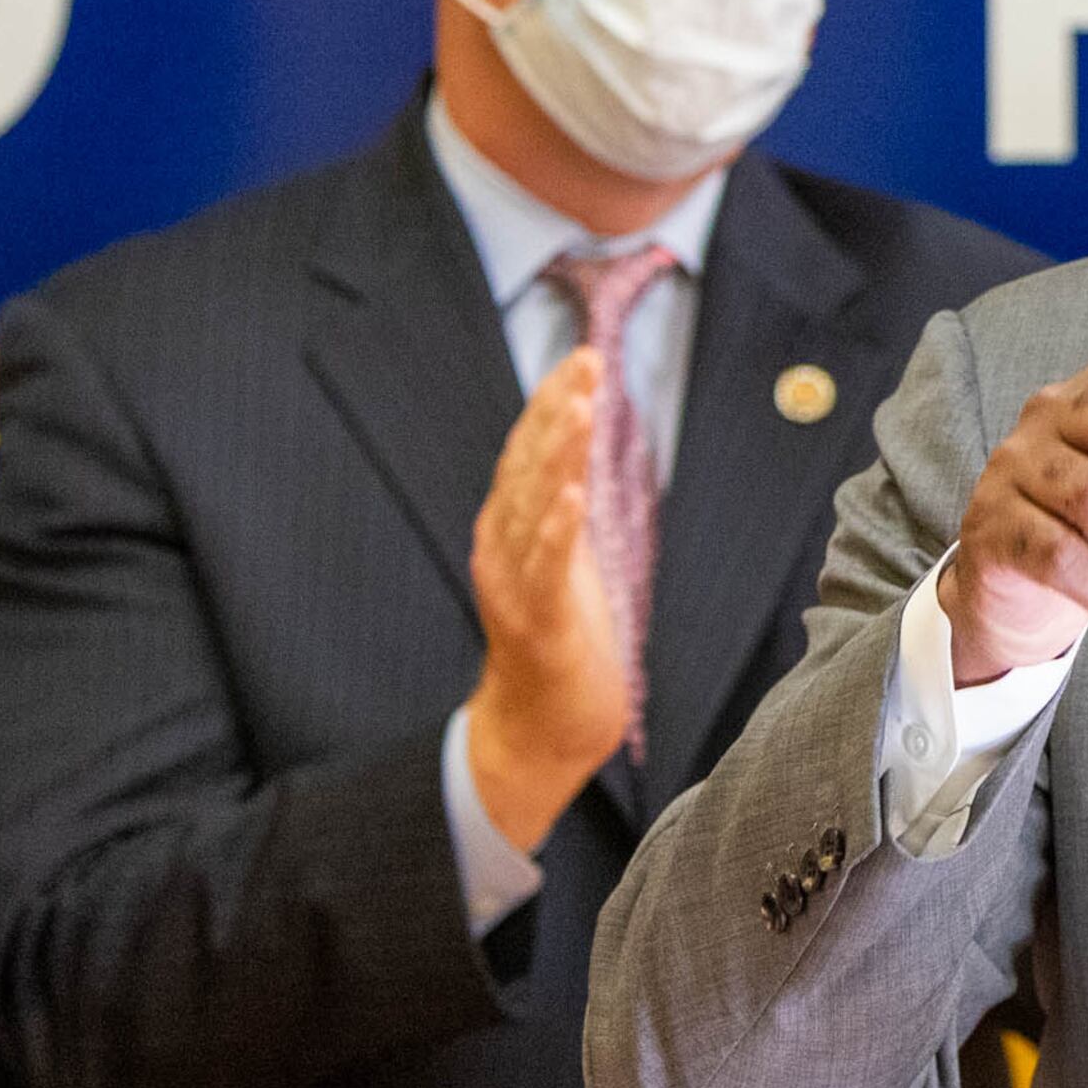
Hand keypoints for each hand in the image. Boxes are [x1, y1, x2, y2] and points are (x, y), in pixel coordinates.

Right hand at [467, 349, 632, 849]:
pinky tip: (570, 494)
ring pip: (533, 507)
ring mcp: (513, 584)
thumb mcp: (566, 558)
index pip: (528, 452)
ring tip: (578, 408)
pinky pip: (545, 568)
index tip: (582, 360)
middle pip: (527, 467)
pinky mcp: (536, 622)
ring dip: (555, 454)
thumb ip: (564, 508)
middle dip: (557, 411)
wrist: (542, 727)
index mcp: (509, 528)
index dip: (552, 404)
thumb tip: (578, 454)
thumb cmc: (560, 639)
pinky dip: (555, 529)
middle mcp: (501, 547)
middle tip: (586, 363)